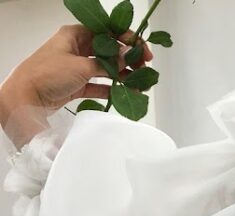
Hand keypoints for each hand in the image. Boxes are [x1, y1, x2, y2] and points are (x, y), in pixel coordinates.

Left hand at [0, 25, 152, 147]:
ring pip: (106, 69)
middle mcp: (77, 49)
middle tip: (144, 70)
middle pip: (109, 51)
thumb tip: (128, 58)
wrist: (25, 99)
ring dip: (123, 76)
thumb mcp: (81, 66)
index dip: (128, 40)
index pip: (108, 32)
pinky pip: (100, 85)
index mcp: (75, 35)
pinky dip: (112, 89)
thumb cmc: (46, 74)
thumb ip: (108, 63)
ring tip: (139, 84)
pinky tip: (126, 94)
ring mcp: (77, 67)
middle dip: (128, 61)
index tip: (143, 52)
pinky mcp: (77, 84)